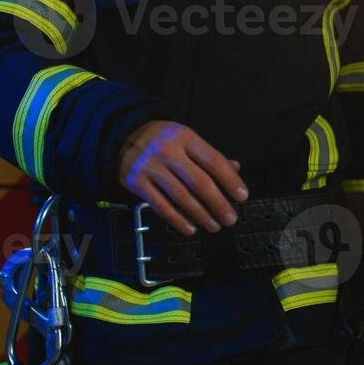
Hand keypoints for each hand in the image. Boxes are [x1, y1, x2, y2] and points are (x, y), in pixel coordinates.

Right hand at [118, 120, 247, 235]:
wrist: (121, 136)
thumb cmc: (162, 139)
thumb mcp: (186, 138)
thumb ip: (208, 155)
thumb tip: (235, 169)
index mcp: (185, 137)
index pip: (213, 161)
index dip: (230, 181)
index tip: (242, 197)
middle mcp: (168, 151)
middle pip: (199, 182)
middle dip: (218, 204)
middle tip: (230, 219)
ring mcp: (150, 167)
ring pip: (181, 197)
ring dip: (201, 215)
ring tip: (214, 226)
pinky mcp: (137, 183)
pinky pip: (161, 206)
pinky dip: (177, 220)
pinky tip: (190, 229)